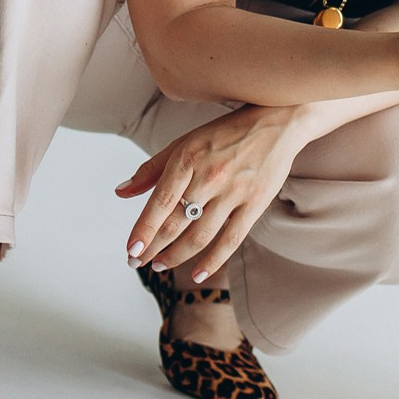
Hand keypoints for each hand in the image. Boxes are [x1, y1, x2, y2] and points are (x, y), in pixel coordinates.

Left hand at [116, 104, 308, 283]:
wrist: (277, 123)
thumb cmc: (226, 134)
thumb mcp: (185, 142)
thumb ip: (152, 169)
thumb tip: (121, 192)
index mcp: (188, 158)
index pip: (161, 201)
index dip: (144, 229)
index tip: (130, 250)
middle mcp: (210, 176)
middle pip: (177, 223)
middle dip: (153, 247)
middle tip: (136, 262)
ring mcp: (235, 192)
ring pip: (200, 235)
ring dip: (176, 255)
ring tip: (160, 265)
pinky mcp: (255, 203)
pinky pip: (231, 239)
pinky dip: (213, 261)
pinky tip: (197, 275)